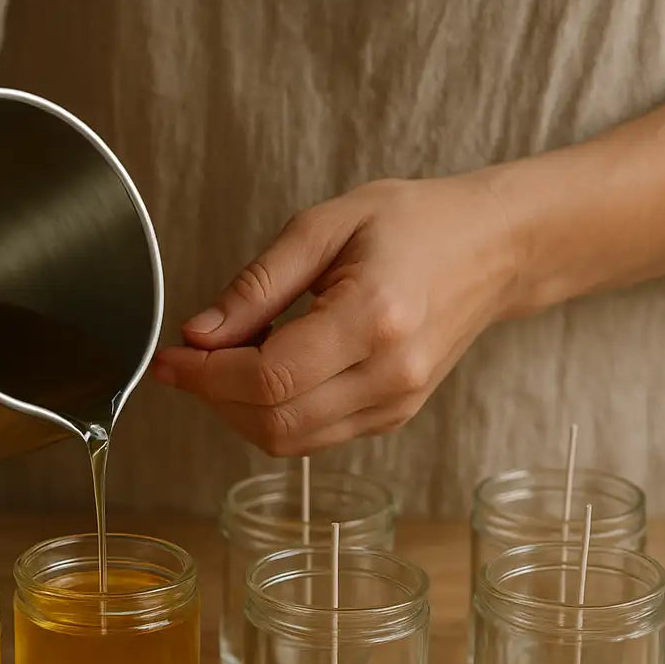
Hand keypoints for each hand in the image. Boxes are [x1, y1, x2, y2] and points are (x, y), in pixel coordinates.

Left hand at [151, 174, 528, 456]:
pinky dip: (275, 412)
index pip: (268, 378)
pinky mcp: (394, 417)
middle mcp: (391, 375)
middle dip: (214, 397)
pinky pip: (314, 435)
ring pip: (290, 440)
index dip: (205, 376)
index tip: (169, 357)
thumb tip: (199, 335)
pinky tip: (268, 369)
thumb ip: (257, 284)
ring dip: (240, 411)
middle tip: (189, 358)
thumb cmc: (416, 223)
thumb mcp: (326, 225)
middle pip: (274, 422)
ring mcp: (397, 403)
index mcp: (375, 318)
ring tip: (228, 359)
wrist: (495, 248)